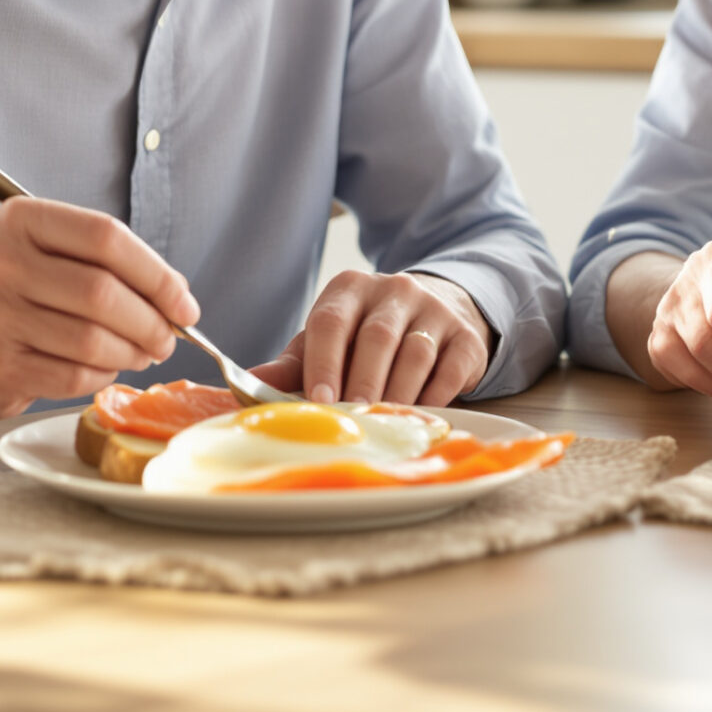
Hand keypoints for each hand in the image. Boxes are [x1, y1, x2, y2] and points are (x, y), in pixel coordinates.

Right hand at [0, 196, 199, 427]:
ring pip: (93, 341)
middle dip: (152, 321)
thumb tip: (177, 298)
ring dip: (132, 353)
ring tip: (141, 353)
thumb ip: (107, 263)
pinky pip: (74, 377)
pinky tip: (104, 369)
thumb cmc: (11, 291)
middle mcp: (1, 264)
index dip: (157, 273)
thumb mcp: (46, 252)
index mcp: (20, 221)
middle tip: (168, 337)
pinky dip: (103, 376)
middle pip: (103, 293)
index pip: (107, 237)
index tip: (184, 302)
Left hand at [250, 272, 490, 405]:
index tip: (320, 400)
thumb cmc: (368, 336)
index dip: (323, 362)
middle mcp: (394, 290)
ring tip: (384, 423)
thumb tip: (244, 383)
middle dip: (363, 382)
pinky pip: (451, 368)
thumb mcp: (329, 340)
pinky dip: (435, 396)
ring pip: (416, 352)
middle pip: (377, 337)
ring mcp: (435, 310)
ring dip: (399, 393)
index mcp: (350, 288)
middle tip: (353, 417)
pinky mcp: (467, 337)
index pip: (331, 321)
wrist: (438, 312)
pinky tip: (420, 417)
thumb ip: (293, 363)